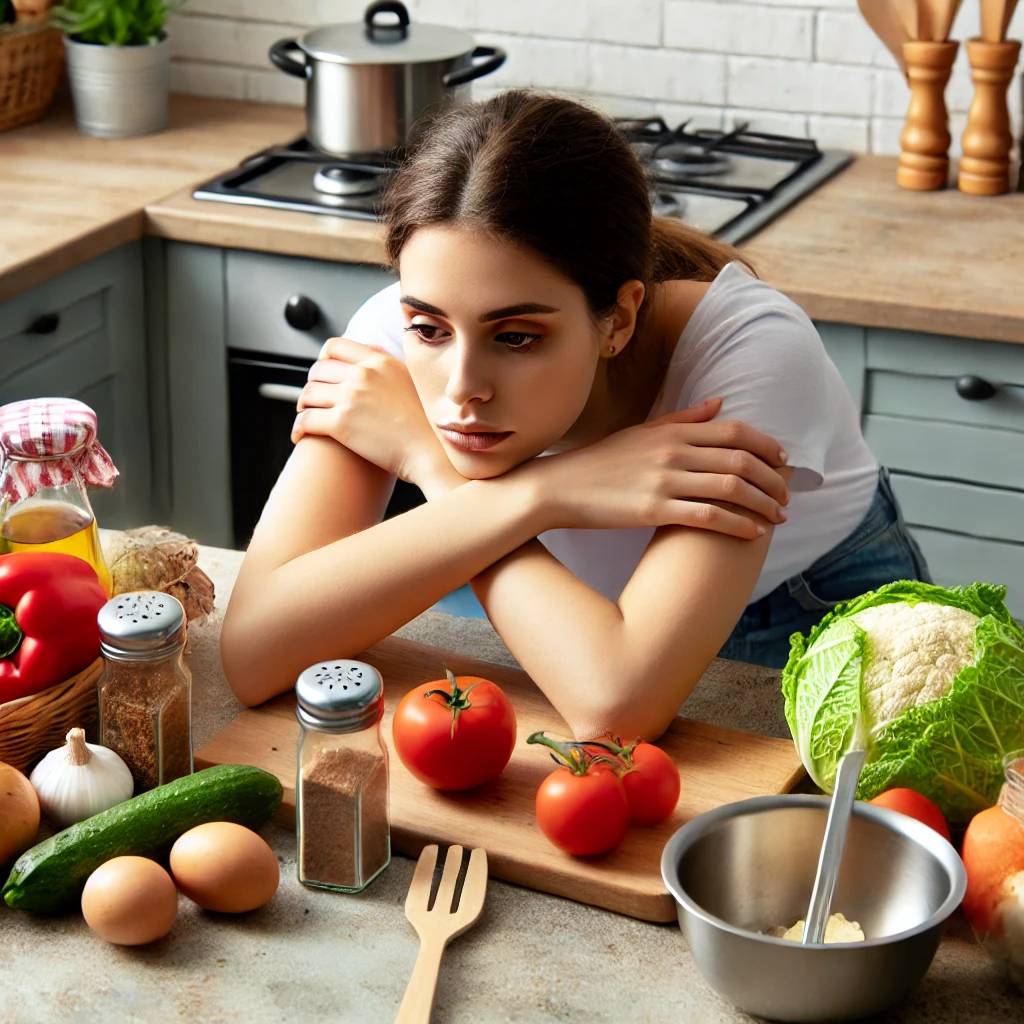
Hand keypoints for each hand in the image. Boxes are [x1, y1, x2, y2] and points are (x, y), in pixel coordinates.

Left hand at [291, 338, 449, 484]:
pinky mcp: (341, 424)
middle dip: (312, 385)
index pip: (336, 346)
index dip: (323, 359)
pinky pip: (306, 420)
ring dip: (303, 406)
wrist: (431, 453)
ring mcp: (351, 398)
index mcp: (380, 361)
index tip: (323, 374)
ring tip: (306, 416)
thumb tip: (371, 356)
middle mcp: (364, 374)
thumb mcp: (411, 381)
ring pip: (308, 394)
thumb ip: (388, 366)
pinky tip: (300, 436)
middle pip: (318, 370)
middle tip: (313, 400)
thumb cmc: (426, 425)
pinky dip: (298, 428)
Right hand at [525, 397, 789, 538]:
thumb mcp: (642, 433)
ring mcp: (664, 481)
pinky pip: (709, 516)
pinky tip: (753, 534)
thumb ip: (683, 418)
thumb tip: (719, 402)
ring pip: (732, 488)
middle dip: (773, 480)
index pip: (734, 431)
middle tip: (787, 496)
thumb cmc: (600, 462)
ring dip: (763, 504)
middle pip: (741, 460)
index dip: (767, 445)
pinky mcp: (654, 511)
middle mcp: (672, 452)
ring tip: (778, 517)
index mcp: (671, 431)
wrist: (558, 488)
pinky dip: (738, 525)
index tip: (783, 461)